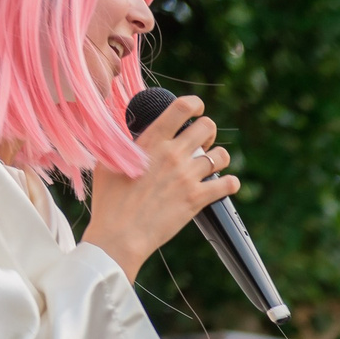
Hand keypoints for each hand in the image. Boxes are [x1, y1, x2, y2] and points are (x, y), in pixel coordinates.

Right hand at [81, 93, 240, 280]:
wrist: (120, 234)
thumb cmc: (109, 200)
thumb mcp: (109, 161)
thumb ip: (124, 143)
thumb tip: (131, 133)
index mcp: (151, 141)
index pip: (182, 108)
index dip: (195, 104)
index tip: (196, 110)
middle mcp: (173, 154)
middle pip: (207, 127)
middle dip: (207, 132)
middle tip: (201, 143)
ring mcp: (187, 176)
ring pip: (221, 155)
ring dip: (218, 158)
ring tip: (209, 165)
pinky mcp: (197, 199)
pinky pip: (228, 184)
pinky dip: (230, 183)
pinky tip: (225, 184)